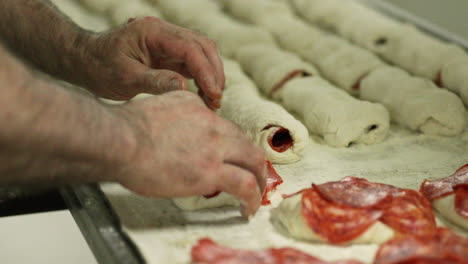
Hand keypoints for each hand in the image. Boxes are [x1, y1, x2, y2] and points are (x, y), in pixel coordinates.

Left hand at [83, 17, 223, 108]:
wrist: (85, 60)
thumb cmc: (99, 67)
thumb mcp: (125, 78)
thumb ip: (155, 81)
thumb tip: (184, 89)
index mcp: (152, 32)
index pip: (190, 48)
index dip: (206, 72)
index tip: (214, 95)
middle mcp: (163, 31)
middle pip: (203, 46)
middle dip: (214, 73)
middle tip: (216, 100)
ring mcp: (168, 41)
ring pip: (202, 52)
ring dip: (211, 75)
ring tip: (213, 101)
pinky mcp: (169, 52)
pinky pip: (194, 62)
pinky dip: (202, 77)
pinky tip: (203, 95)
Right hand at [114, 91, 265, 217]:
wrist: (120, 140)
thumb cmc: (126, 127)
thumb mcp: (157, 104)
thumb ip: (174, 110)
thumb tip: (175, 124)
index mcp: (197, 108)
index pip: (224, 127)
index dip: (231, 146)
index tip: (230, 158)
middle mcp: (212, 125)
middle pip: (245, 142)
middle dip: (253, 161)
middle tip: (253, 175)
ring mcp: (214, 148)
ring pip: (253, 161)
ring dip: (259, 179)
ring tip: (256, 195)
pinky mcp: (211, 172)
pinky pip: (244, 185)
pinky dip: (252, 197)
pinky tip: (247, 208)